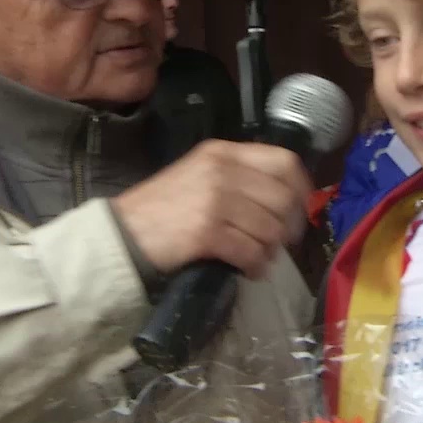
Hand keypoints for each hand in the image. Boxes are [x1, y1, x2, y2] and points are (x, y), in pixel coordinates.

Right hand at [111, 140, 311, 277]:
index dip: (300, 188)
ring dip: (269, 250)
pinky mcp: (207, 232)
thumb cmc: (161, 208)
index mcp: (222, 152)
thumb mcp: (199, 176)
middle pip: (282, 198)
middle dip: (286, 226)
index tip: (299, 208)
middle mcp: (222, 170)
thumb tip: (284, 198)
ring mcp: (214, 200)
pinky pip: (251, 252)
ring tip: (257, 257)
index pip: (284, 161)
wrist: (122, 234)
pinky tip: (249, 270)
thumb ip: (237, 178)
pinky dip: (255, 266)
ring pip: (270, 228)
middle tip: (277, 242)